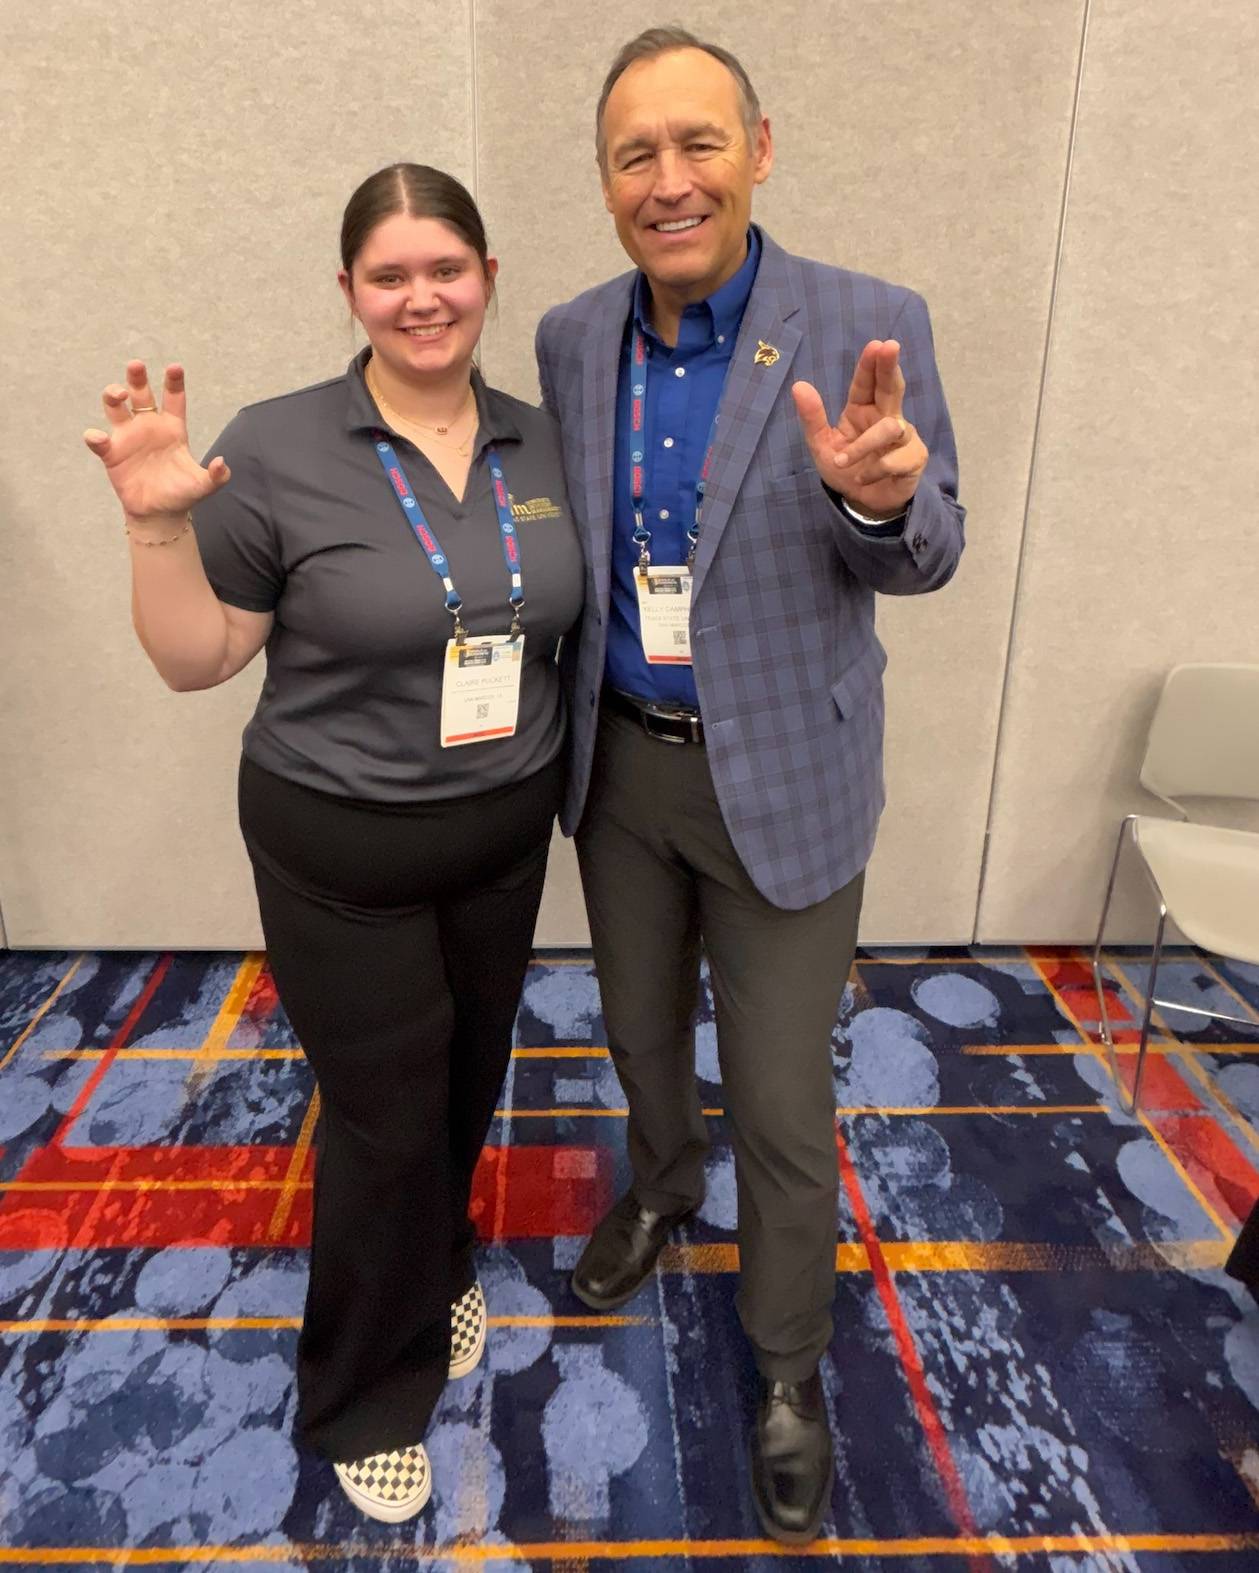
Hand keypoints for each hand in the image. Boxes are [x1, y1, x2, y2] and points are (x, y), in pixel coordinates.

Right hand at [83, 360, 229, 523]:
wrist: (160, 514)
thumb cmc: (181, 494)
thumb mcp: (203, 486)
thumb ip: (216, 476)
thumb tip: (221, 463)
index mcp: (172, 428)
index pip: (174, 399)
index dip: (174, 382)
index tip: (175, 367)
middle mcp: (148, 426)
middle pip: (141, 394)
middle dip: (137, 378)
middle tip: (136, 365)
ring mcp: (128, 437)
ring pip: (115, 406)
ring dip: (113, 395)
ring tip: (119, 394)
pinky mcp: (111, 453)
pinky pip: (98, 440)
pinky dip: (95, 437)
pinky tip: (99, 439)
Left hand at [791, 340, 926, 518]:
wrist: (863, 503)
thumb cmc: (845, 468)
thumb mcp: (821, 445)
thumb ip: (812, 418)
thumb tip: (798, 385)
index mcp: (863, 410)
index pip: (867, 383)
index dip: (871, 364)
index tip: (876, 345)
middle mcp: (887, 417)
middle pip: (892, 387)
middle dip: (889, 367)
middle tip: (889, 346)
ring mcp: (904, 437)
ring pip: (890, 428)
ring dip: (863, 445)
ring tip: (841, 461)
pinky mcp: (914, 458)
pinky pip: (894, 459)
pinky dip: (873, 470)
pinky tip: (864, 478)